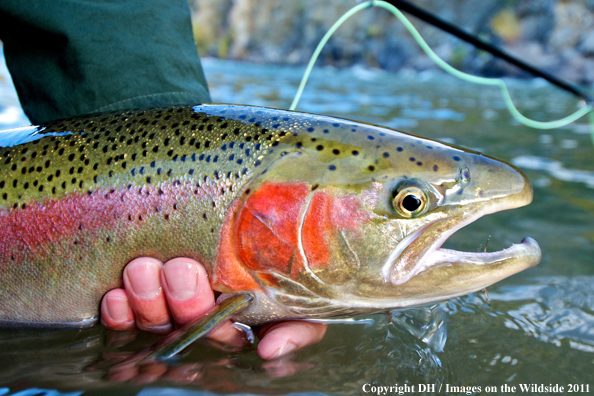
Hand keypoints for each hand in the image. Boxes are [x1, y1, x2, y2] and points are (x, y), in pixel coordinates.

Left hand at [100, 257, 325, 358]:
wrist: (255, 221)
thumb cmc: (277, 263)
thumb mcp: (301, 297)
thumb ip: (299, 329)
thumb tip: (269, 351)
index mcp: (236, 325)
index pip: (223, 337)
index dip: (216, 328)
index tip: (219, 305)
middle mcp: (199, 323)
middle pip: (184, 325)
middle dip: (181, 300)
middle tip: (181, 269)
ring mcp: (165, 314)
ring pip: (151, 320)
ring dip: (145, 297)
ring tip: (144, 268)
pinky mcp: (133, 305)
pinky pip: (119, 320)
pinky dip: (116, 310)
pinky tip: (115, 296)